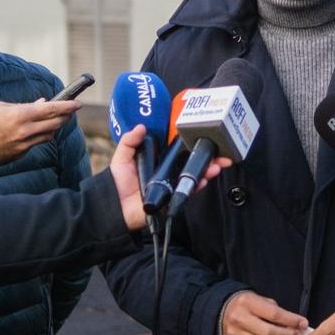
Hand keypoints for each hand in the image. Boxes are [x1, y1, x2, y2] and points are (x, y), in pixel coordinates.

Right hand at [0, 97, 81, 181]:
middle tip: (70, 111)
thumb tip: (42, 104)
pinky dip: (38, 136)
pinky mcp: (20, 154)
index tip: (77, 103)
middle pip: (55, 123)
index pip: (51, 109)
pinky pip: (36, 143)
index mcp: (20, 115)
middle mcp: (25, 131)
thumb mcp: (2, 107)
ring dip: (54, 126)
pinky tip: (33, 131)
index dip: (67, 106)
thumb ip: (24, 106)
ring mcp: (24, 145)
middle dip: (65, 116)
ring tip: (54, 119)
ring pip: (48, 135)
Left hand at [104, 126, 225, 234]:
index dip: (192, 142)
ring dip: (208, 169)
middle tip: (220, 149)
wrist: (114, 207)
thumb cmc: (117, 183)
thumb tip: (142, 126)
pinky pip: (188, 190)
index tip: (204, 135)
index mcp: (158, 161)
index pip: (179, 150)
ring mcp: (172, 184)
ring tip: (218, 163)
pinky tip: (206, 178)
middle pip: (191, 161)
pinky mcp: (173, 197)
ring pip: (194, 175)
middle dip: (208, 156)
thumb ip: (130, 141)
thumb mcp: (122, 157)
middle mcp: (168, 171)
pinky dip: (198, 184)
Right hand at [221, 291, 308, 334]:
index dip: (291, 321)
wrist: (221, 312)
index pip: (273, 314)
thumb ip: (276, 310)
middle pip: (268, 333)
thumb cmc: (246, 305)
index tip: (303, 324)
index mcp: (247, 303)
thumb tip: (296, 324)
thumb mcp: (259, 299)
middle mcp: (240, 319)